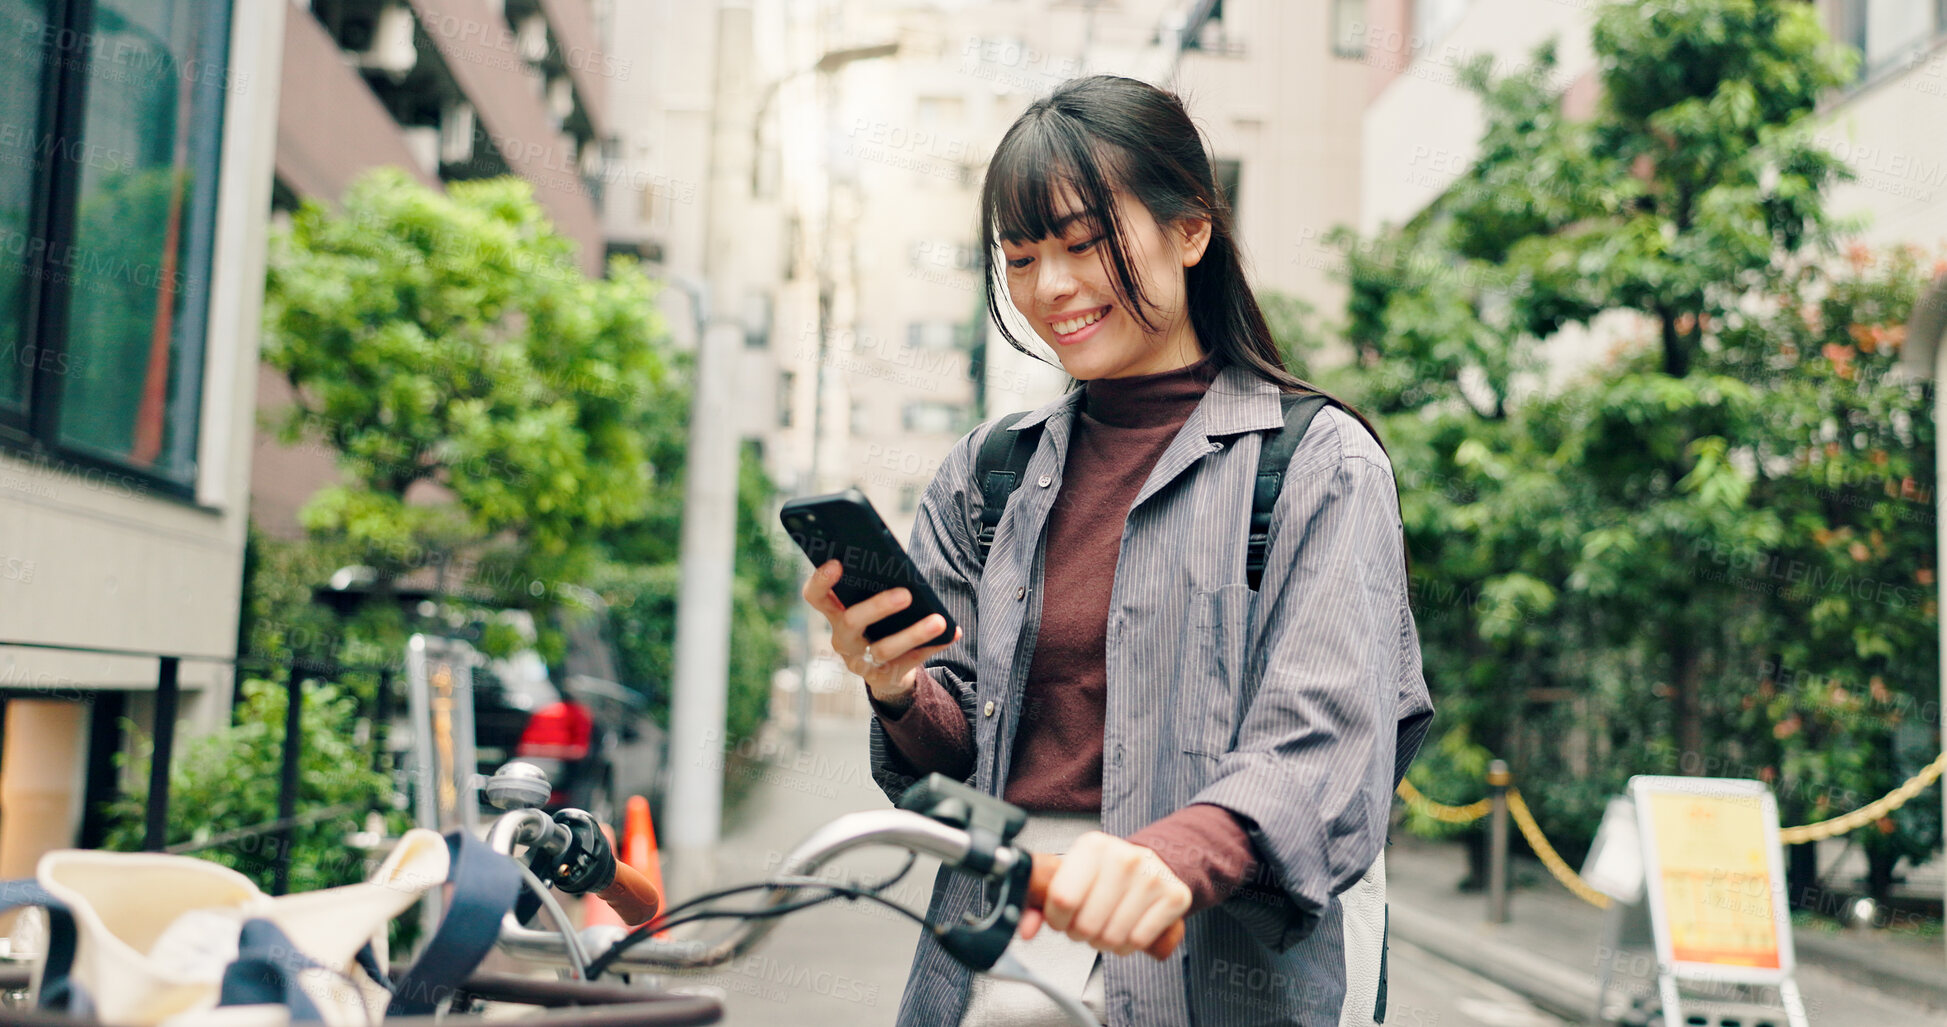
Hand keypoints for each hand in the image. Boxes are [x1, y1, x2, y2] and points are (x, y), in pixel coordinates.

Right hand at [799, 559, 960, 708]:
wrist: (886, 669)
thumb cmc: (879, 623)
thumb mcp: (871, 603)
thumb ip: (876, 586)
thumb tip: (903, 569)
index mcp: (834, 613)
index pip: (815, 596)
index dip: (821, 581)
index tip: (837, 563)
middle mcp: (842, 639)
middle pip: (852, 622)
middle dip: (878, 607)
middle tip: (906, 594)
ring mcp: (860, 662)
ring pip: (883, 649)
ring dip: (913, 633)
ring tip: (938, 620)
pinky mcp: (883, 676)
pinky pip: (910, 661)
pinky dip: (932, 646)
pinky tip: (951, 632)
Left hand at [1018, 832, 1190, 956]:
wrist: (1152, 864)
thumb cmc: (1104, 874)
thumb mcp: (1070, 876)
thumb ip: (1038, 902)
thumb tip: (1024, 929)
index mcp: (1093, 846)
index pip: (1062, 899)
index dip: (1057, 920)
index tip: (1061, 918)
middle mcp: (1125, 857)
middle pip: (1087, 924)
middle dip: (1081, 933)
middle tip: (1085, 924)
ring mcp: (1153, 876)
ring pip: (1113, 937)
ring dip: (1104, 942)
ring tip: (1106, 925)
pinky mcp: (1175, 896)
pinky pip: (1138, 941)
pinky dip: (1127, 946)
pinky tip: (1126, 928)